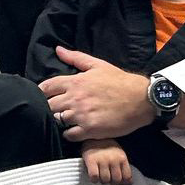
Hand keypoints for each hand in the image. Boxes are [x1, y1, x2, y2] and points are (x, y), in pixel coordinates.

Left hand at [39, 47, 153, 140]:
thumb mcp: (98, 65)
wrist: (141, 99)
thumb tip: (58, 49)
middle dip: (51, 107)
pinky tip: (75, 130)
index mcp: (75, 81)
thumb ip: (76, 58)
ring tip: (67, 120)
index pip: (47, 87)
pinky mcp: (90, 130)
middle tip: (58, 109)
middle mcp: (75, 98)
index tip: (45, 96)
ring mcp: (82, 115)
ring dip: (60, 121)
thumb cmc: (121, 81)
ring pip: (58, 121)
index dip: (43, 92)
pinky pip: (69, 135)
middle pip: (49, 106)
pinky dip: (69, 134)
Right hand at [81, 139, 132, 184]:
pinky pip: (94, 176)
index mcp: (122, 158)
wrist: (94, 135)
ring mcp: (102, 160)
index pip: (127, 176)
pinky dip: (94, 180)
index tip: (118, 181)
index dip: (123, 182)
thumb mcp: (119, 155)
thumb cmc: (107, 148)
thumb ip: (124, 168)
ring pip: (105, 180)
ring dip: (103, 181)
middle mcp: (114, 160)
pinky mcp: (91, 161)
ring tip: (101, 177)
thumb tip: (129, 183)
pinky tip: (94, 177)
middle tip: (108, 179)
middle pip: (116, 180)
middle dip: (112, 182)